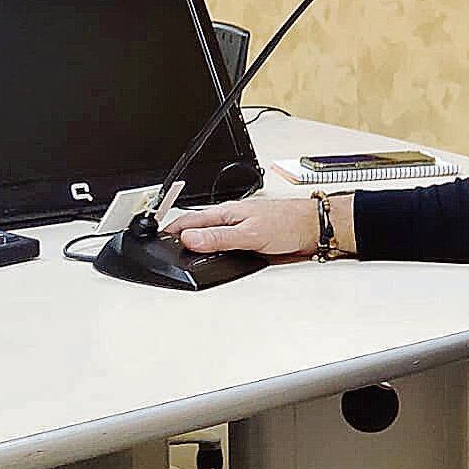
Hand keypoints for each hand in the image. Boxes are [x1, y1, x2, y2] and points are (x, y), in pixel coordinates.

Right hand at [163, 195, 316, 255]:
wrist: (314, 228)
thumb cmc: (289, 223)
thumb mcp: (250, 234)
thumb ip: (220, 238)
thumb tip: (190, 239)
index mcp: (226, 213)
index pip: (188, 221)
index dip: (170, 231)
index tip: (154, 240)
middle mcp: (230, 220)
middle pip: (196, 230)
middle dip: (179, 238)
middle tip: (162, 249)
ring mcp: (239, 230)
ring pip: (210, 237)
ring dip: (196, 243)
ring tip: (179, 252)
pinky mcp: (249, 240)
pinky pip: (224, 245)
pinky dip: (213, 250)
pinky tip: (211, 255)